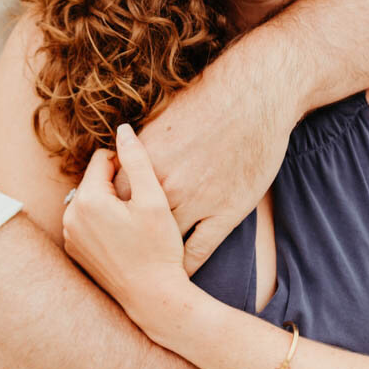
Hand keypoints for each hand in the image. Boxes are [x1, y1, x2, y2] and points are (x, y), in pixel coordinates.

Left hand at [62, 125, 191, 326]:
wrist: (153, 298)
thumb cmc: (158, 249)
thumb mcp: (154, 199)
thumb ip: (137, 159)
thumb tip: (123, 129)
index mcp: (87, 201)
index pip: (102, 159)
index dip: (127, 164)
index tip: (146, 181)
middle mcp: (70, 218)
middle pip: (95, 180)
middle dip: (118, 184)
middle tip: (144, 202)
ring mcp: (70, 237)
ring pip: (92, 201)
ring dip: (111, 202)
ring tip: (137, 220)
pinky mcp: (76, 252)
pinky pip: (89, 222)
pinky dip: (105, 221)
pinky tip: (128, 236)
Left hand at [134, 54, 299, 272]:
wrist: (254, 97)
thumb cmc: (209, 103)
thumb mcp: (161, 123)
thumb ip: (138, 148)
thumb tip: (119, 159)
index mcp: (145, 162)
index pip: (114, 194)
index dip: (116, 205)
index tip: (117, 216)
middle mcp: (165, 186)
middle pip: (135, 222)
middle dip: (130, 235)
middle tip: (130, 246)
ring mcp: (195, 202)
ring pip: (165, 239)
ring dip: (157, 253)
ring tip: (152, 266)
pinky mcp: (225, 213)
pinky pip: (198, 250)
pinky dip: (186, 264)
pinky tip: (181, 272)